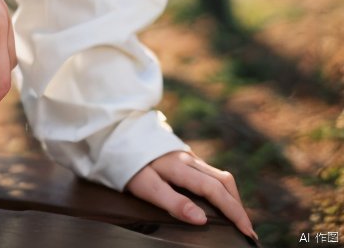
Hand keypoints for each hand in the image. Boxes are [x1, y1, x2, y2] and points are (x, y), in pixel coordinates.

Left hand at [125, 149, 257, 240]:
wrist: (117, 134)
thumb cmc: (129, 163)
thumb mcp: (146, 186)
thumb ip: (173, 202)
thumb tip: (201, 219)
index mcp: (181, 167)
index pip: (216, 191)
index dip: (234, 212)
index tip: (247, 231)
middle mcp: (189, 160)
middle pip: (224, 182)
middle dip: (238, 206)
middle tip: (248, 230)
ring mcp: (188, 157)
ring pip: (219, 176)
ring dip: (232, 197)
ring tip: (238, 218)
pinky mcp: (185, 158)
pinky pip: (211, 174)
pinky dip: (222, 190)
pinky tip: (221, 202)